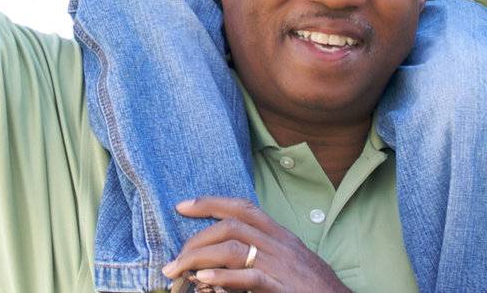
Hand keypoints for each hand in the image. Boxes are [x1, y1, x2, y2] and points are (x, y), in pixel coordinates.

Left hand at [161, 197, 350, 292]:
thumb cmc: (312, 286)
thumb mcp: (288, 262)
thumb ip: (261, 253)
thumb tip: (222, 259)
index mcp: (279, 235)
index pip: (241, 208)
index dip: (210, 203)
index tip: (182, 206)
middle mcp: (278, 244)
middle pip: (230, 226)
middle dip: (196, 239)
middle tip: (174, 259)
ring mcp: (280, 265)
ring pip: (233, 248)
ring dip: (199, 258)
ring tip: (178, 272)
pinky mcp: (281, 286)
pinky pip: (248, 276)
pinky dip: (221, 278)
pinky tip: (203, 282)